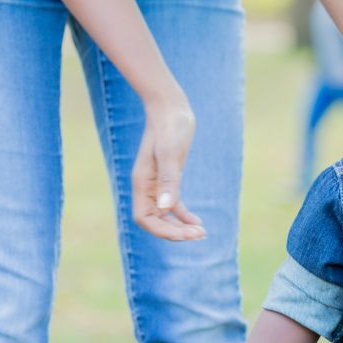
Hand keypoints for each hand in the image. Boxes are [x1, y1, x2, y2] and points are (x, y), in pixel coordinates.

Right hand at [131, 96, 204, 240]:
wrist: (171, 108)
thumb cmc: (170, 127)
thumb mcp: (170, 153)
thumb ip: (168, 180)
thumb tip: (167, 207)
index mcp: (142, 182)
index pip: (144, 218)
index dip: (162, 231)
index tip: (185, 234)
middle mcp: (147, 187)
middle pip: (156, 221)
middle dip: (175, 232)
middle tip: (199, 235)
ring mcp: (157, 184)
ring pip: (165, 215)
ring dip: (180, 226)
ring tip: (201, 233)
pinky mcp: (168, 178)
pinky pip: (173, 205)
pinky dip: (183, 215)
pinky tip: (197, 222)